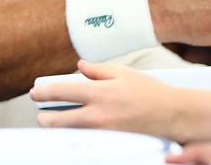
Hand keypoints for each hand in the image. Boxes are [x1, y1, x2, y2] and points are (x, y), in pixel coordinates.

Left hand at [32, 60, 206, 140]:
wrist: (175, 116)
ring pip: (67, 134)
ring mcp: (103, 132)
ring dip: (58, 128)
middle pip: (55, 121)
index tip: (35, 93)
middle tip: (43, 112)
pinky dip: (76, 134)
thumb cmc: (151, 93)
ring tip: (56, 120)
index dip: (42, 93)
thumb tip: (79, 67)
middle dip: (44, 117)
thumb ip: (98, 70)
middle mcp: (98, 115)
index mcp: (99, 93)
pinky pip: (84, 140)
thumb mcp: (124, 73)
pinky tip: (77, 129)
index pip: (60, 92)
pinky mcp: (110, 142)